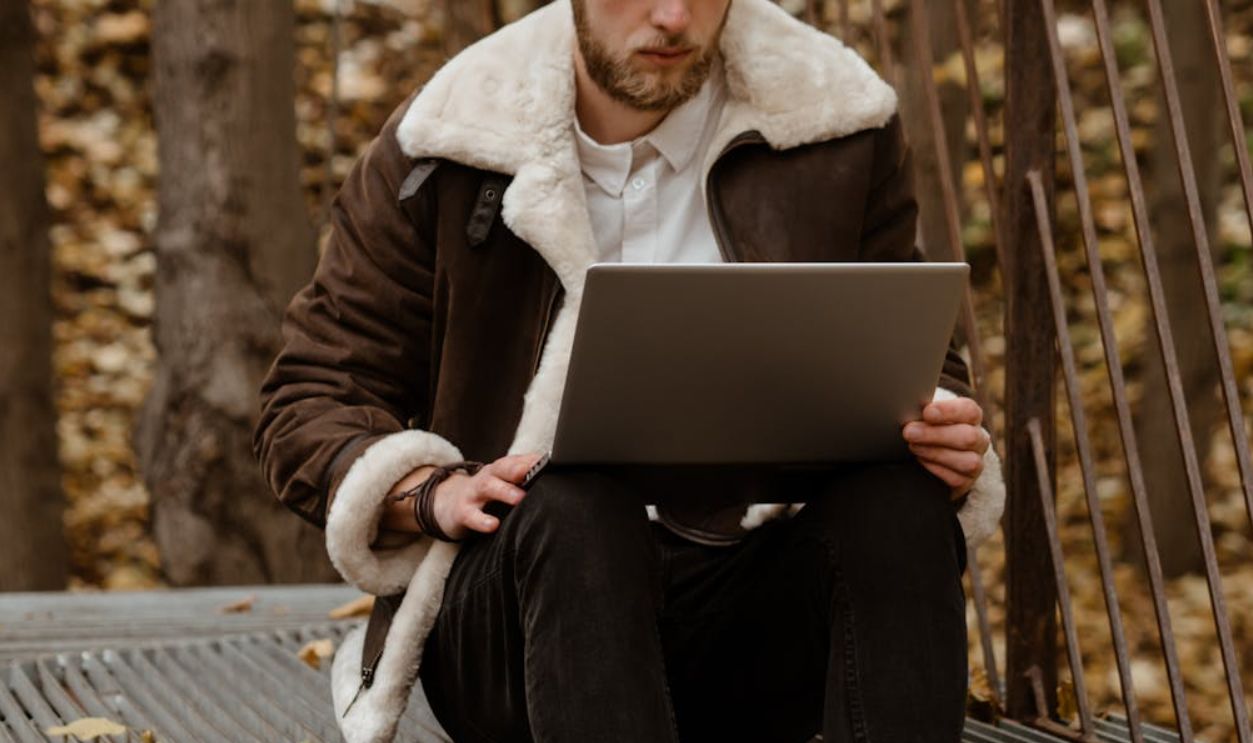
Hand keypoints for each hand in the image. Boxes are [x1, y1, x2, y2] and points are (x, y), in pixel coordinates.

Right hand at [381, 452, 545, 539]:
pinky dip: (482, 520)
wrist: (448, 504)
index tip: (552, 462)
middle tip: (537, 470)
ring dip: (504, 491)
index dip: (535, 460)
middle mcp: (488, 477)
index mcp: (502, 469)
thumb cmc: (487, 495)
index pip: (520, 460)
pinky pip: (472, 515)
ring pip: (488, 487)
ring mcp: (474, 493)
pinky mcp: (462, 511)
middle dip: (520, 468)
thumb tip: (558, 476)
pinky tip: (493, 525)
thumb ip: (526, 480)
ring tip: (520, 498)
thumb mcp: (505, 483)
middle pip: (504, 468)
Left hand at [902, 396, 989, 499]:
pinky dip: (936, 470)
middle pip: (968, 437)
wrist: (928, 452)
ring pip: (967, 461)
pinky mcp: (966, 481)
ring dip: (936, 453)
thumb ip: (922, 411)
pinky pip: (957, 479)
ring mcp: (976, 461)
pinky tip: (920, 461)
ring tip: (913, 447)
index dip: (949, 411)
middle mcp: (979, 439)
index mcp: (971, 416)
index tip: (926, 412)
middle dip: (935, 434)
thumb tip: (906, 409)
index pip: (969, 410)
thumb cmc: (926, 426)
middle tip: (909, 432)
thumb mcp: (925, 415)